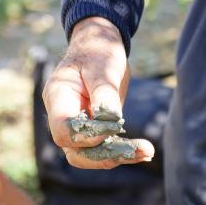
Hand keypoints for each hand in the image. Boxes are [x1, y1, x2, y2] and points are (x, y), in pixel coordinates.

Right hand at [43, 17, 154, 168]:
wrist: (99, 48)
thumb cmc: (98, 52)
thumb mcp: (103, 67)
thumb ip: (104, 96)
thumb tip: (111, 123)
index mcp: (57, 97)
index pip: (65, 131)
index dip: (90, 135)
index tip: (117, 124)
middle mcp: (62, 116)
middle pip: (75, 151)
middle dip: (106, 155)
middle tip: (140, 150)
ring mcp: (76, 126)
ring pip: (89, 156)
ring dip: (118, 156)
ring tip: (147, 151)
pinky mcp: (93, 131)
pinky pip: (104, 149)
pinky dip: (124, 152)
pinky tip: (145, 151)